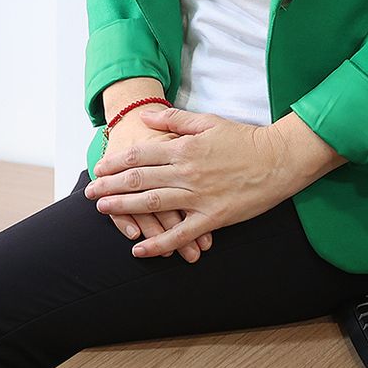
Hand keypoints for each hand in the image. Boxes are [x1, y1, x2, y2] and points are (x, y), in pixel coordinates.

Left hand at [85, 105, 339, 257]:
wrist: (278, 160)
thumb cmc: (245, 138)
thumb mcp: (208, 121)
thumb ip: (176, 120)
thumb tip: (148, 117)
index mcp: (184, 148)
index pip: (141, 155)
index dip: (116, 162)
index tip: (99, 169)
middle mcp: (186, 172)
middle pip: (139, 179)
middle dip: (110, 186)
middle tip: (89, 193)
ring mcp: (198, 196)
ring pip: (153, 204)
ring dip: (125, 208)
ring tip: (104, 211)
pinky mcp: (212, 217)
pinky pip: (180, 234)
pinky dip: (159, 244)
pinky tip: (139, 250)